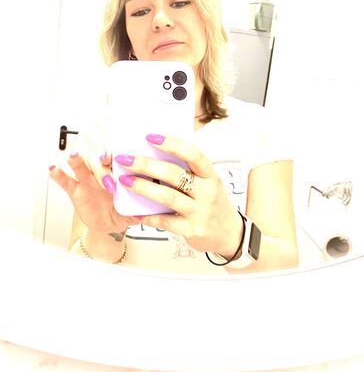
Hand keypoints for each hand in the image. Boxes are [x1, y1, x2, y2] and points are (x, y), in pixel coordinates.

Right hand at [49, 152, 140, 239]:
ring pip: (81, 166)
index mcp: (117, 174)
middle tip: (106, 182)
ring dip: (78, 161)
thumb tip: (146, 215)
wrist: (108, 224)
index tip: (117, 159)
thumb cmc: (121, 211)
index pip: (116, 159)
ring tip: (74, 156)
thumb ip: (138, 213)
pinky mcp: (75, 190)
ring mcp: (87, 181)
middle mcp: (101, 173)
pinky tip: (53, 169)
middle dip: (101, 168)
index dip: (116, 157)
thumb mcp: (132, 213)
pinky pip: (66, 181)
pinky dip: (59, 174)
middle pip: (98, 161)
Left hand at [114, 133, 243, 256]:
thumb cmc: (212, 202)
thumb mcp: (208, 183)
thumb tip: (156, 152)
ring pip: (168, 197)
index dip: (173, 144)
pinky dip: (148, 217)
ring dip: (143, 188)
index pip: (194, 155)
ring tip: (125, 181)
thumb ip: (189, 171)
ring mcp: (200, 212)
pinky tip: (135, 213)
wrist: (229, 234)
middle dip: (147, 165)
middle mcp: (207, 192)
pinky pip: (165, 222)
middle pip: (175, 174)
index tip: (150, 137)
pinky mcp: (191, 230)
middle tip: (126, 160)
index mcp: (210, 175)